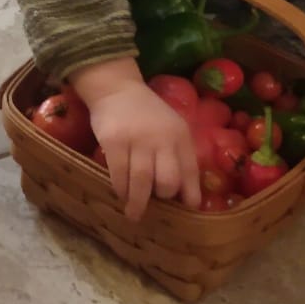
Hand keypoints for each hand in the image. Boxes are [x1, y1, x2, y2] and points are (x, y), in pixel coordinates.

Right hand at [69, 58, 199, 220]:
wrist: (117, 89)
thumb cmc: (146, 114)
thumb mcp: (170, 127)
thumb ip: (177, 154)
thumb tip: (183, 193)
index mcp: (180, 135)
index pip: (190, 170)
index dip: (191, 194)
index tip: (188, 209)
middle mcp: (162, 138)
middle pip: (167, 180)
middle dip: (162, 197)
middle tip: (154, 204)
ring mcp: (137, 139)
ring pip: (142, 181)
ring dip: (138, 202)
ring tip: (134, 214)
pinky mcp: (114, 141)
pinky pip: (119, 174)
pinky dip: (120, 189)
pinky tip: (120, 194)